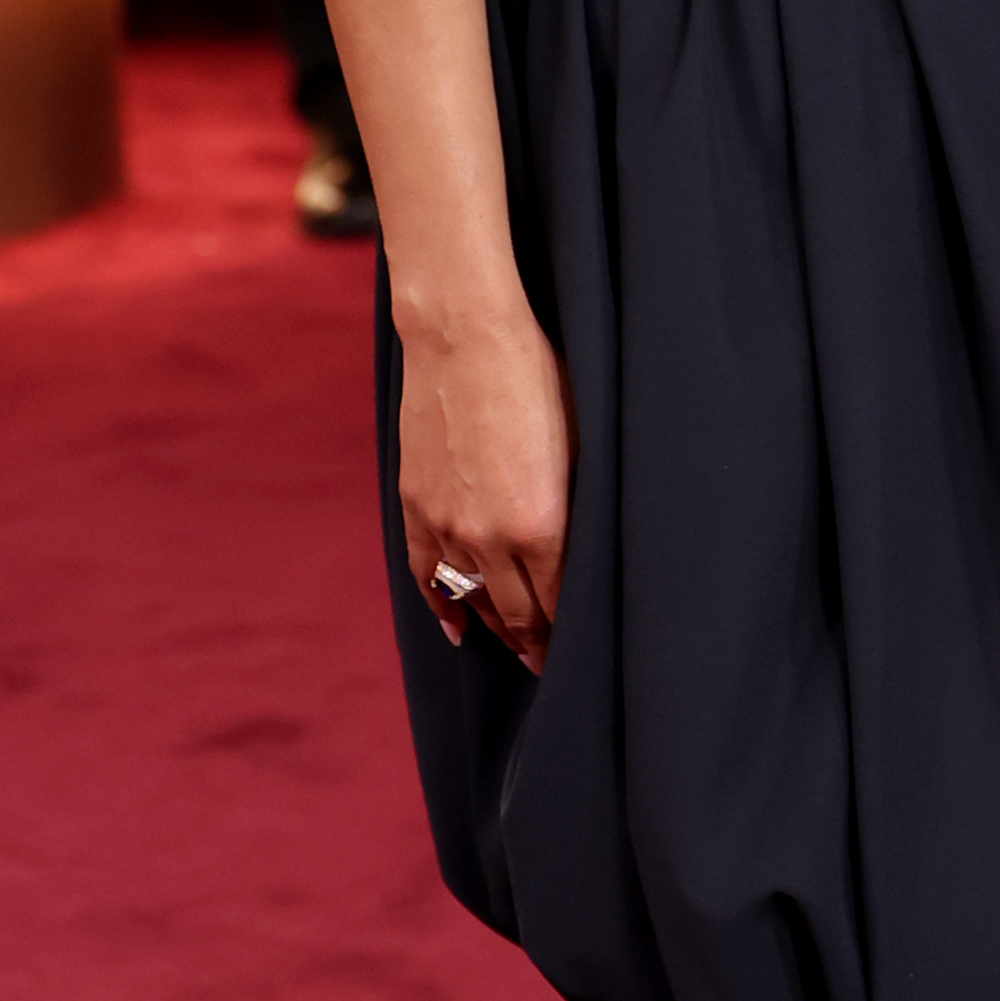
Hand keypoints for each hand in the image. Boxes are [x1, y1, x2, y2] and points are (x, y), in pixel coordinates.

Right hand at [395, 301, 569, 670]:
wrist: (463, 336)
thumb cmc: (536, 378)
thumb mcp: (580, 446)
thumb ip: (578, 508)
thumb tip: (584, 549)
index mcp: (541, 526)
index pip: (559, 604)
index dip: (570, 633)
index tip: (582, 652)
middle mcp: (489, 538)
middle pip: (516, 614)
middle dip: (535, 644)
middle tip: (550, 664)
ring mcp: (446, 525)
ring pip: (471, 599)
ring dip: (494, 627)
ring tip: (515, 646)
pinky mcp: (415, 505)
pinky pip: (426, 575)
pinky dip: (441, 606)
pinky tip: (456, 627)